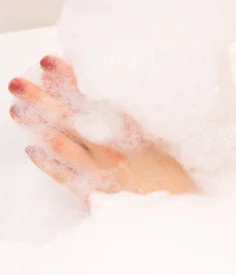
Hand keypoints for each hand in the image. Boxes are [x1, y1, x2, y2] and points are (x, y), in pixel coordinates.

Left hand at [8, 55, 198, 201]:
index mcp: (130, 132)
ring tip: (17, 109)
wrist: (179, 211)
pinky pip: (65, 177)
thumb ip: (144, 120)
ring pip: (61, 144)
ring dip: (37, 126)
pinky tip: (32, 150)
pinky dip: (47, 163)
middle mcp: (110, 149)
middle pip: (68, 119)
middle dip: (41, 98)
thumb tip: (120, 98)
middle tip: (17, 83)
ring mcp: (100, 172)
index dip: (68, 79)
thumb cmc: (180, 175)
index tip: (50, 62)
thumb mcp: (169, 139)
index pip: (92, 99)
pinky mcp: (96, 194)